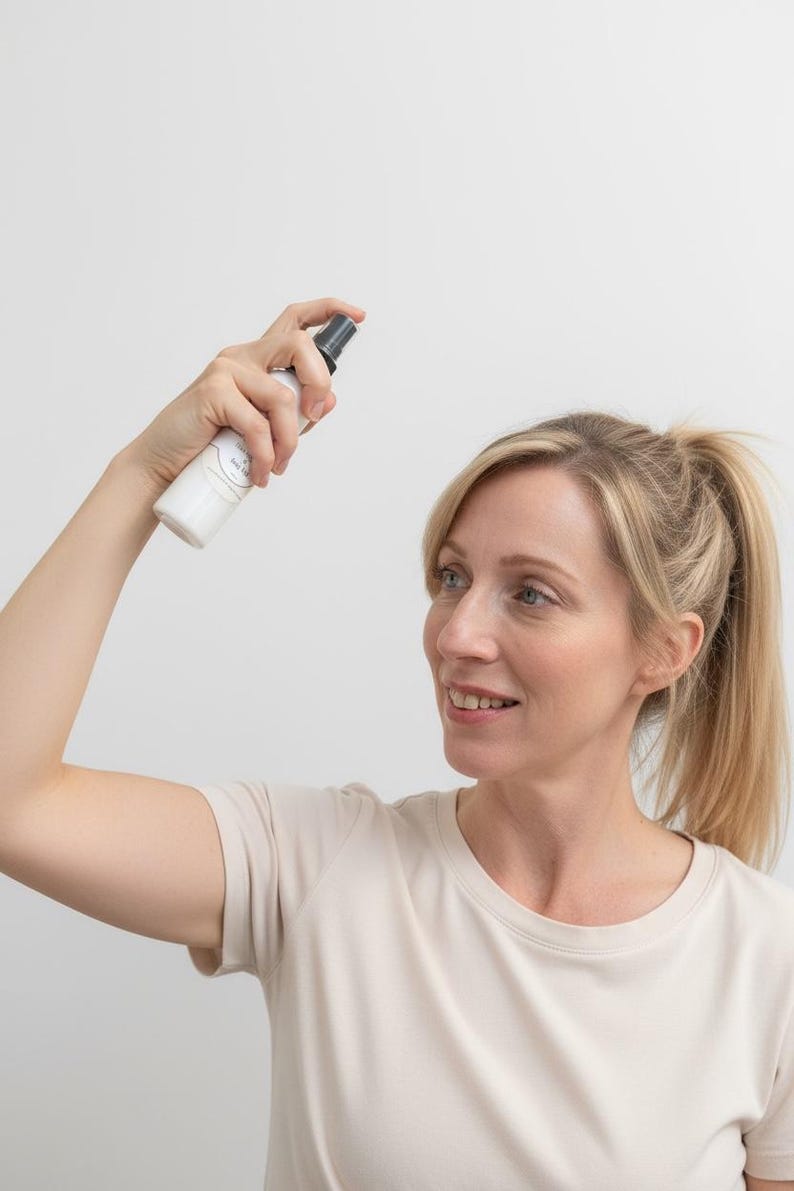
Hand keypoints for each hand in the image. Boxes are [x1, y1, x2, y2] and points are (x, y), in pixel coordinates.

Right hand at [120, 297, 366, 489]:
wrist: (163, 464)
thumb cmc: (210, 446)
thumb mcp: (261, 428)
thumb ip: (292, 414)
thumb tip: (330, 401)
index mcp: (256, 360)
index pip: (294, 321)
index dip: (329, 311)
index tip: (358, 316)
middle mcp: (242, 357)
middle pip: (298, 345)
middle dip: (319, 383)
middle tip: (313, 419)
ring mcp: (226, 370)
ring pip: (283, 397)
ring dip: (288, 441)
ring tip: (277, 467)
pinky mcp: (213, 391)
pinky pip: (257, 424)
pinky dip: (265, 455)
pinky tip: (260, 473)